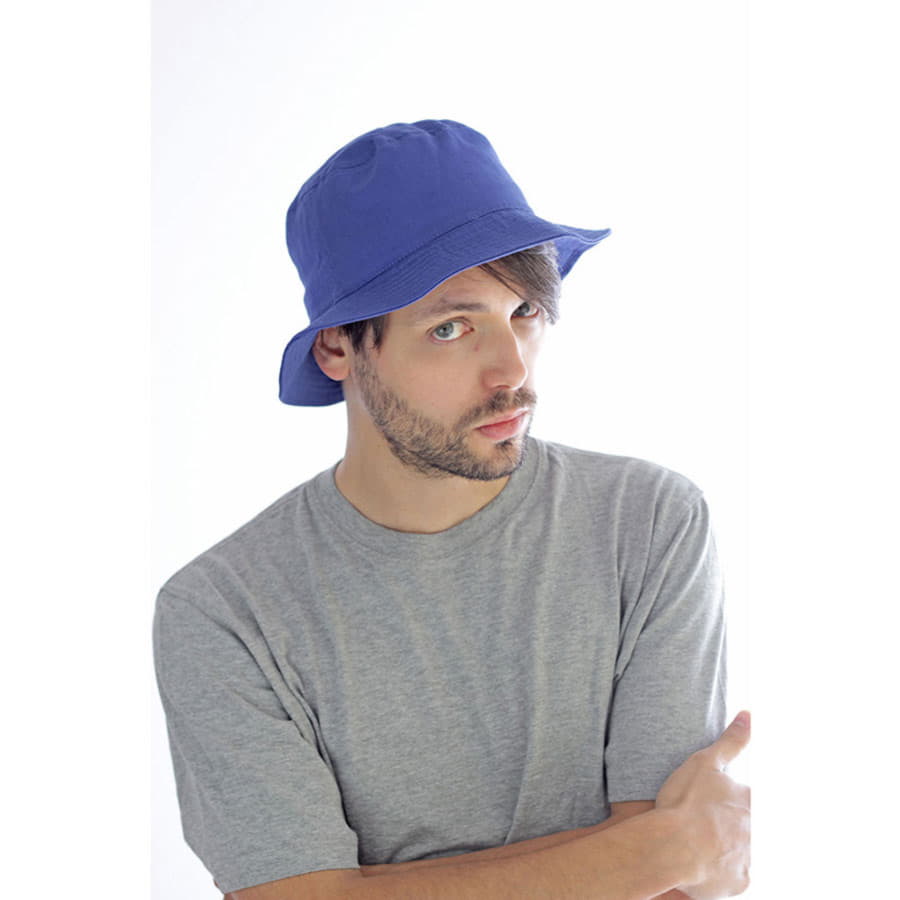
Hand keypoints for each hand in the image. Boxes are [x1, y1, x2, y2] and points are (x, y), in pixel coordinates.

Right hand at [655, 711, 750, 898]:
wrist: (672, 846)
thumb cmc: (686, 802)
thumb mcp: (706, 762)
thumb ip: (732, 741)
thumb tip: (748, 715)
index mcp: (753, 802)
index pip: (757, 801)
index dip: (739, 803)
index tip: (723, 807)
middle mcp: (760, 831)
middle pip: (754, 828)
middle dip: (734, 827)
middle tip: (708, 825)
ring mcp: (753, 858)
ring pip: (746, 852)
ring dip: (729, 848)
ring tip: (703, 844)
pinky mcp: (742, 882)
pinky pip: (736, 876)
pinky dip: (722, 871)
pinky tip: (704, 862)